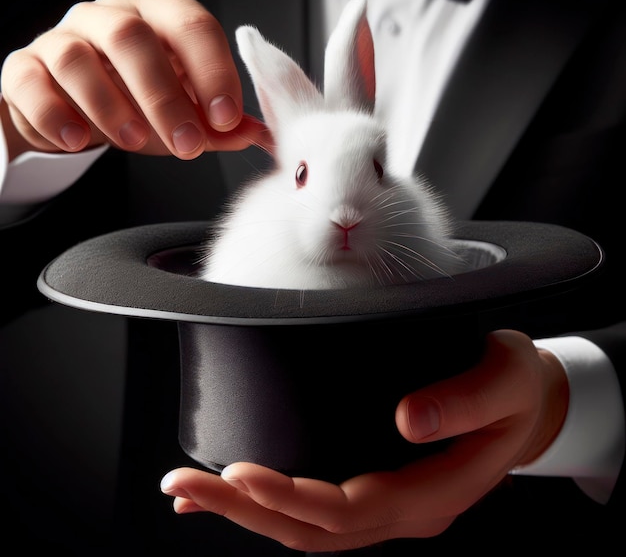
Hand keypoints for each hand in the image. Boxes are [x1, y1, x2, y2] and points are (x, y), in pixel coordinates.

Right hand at [0, 0, 268, 160]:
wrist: (74, 107)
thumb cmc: (136, 102)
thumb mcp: (184, 110)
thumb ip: (218, 123)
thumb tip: (256, 134)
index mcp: (157, 13)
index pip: (192, 25)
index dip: (214, 70)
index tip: (226, 117)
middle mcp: (108, 15)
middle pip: (133, 38)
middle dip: (166, 96)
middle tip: (188, 144)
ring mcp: (61, 38)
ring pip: (78, 57)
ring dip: (111, 104)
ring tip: (135, 142)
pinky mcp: (25, 68)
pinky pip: (31, 82)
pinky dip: (55, 113)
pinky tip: (78, 139)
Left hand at [160, 329, 568, 552]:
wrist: (526, 404)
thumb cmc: (515, 388)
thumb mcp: (507, 378)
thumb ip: (464, 400)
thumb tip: (407, 420)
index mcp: (436, 490)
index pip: (353, 510)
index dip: (294, 498)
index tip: (244, 474)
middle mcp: (406, 508)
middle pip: (313, 529)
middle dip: (245, 510)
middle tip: (183, 487)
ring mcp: (389, 503)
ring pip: (307, 527)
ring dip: (246, 512)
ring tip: (189, 493)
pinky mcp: (376, 485)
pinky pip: (315, 509)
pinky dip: (268, 504)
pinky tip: (234, 490)